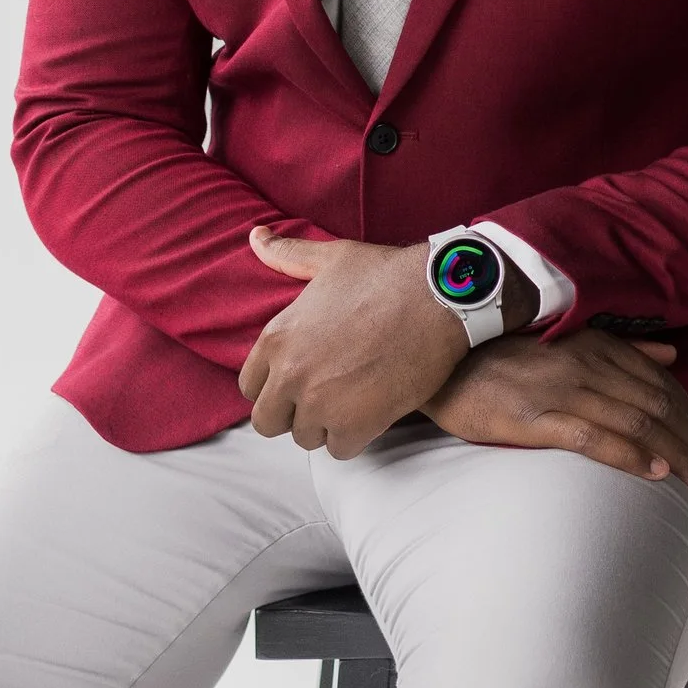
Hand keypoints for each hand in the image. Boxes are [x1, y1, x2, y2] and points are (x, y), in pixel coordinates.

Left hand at [238, 228, 473, 455]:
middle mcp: (290, 375)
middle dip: (292, 414)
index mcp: (277, 338)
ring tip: (352, 403)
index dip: (274, 387)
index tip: (298, 382)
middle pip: (268, 422)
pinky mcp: (355, 425)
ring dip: (326, 426)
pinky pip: (340, 450)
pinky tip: (372, 415)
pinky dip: (356, 437)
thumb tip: (255, 237)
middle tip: (323, 400)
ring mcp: (320, 404)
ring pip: (306, 438)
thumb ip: (288, 255)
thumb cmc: (386, 275)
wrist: (437, 298)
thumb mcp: (331, 258)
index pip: (250, 386)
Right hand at [422, 331, 687, 486]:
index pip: (659, 382)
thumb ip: (621, 345)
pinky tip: (654, 472)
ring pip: (635, 423)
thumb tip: (670, 349)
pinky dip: (630, 455)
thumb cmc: (499, 355)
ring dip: (676, 452)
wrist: (439, 362)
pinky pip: (594, 438)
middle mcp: (586, 365)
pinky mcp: (535, 418)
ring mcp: (561, 391)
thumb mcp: (565, 339)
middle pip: (656, 405)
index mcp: (595, 346)